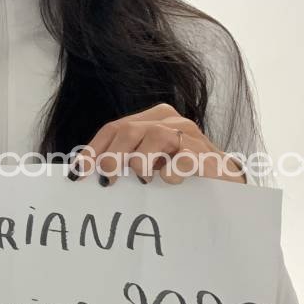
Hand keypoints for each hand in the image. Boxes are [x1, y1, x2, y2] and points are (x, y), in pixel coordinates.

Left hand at [67, 103, 246, 185]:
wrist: (226, 185)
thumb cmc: (182, 174)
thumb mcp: (149, 164)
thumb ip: (124, 162)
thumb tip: (84, 174)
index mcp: (151, 119)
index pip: (112, 129)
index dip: (92, 150)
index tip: (77, 174)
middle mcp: (169, 121)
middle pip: (128, 131)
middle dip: (111, 157)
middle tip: (107, 180)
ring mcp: (189, 135)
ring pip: (155, 137)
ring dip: (141, 161)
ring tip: (142, 180)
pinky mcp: (207, 154)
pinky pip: (184, 156)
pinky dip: (171, 170)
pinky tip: (168, 180)